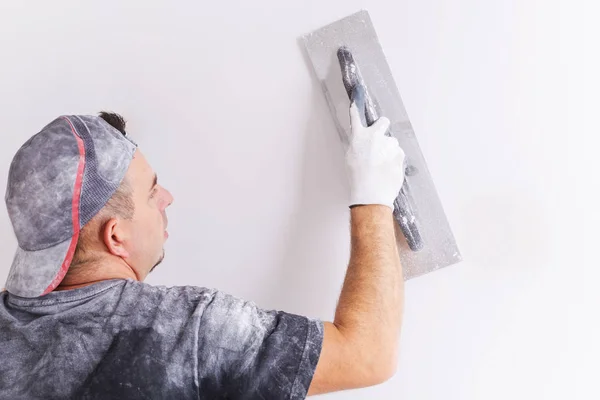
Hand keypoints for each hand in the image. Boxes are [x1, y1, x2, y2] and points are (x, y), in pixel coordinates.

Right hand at [345, 93, 405, 209]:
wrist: (371, 193)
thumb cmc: (358, 178)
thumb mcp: (350, 159)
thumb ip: (358, 146)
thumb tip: (362, 143)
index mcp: (359, 137)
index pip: (356, 117)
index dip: (356, 107)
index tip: (357, 97)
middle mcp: (375, 137)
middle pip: (383, 122)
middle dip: (383, 127)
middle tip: (380, 141)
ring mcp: (389, 145)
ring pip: (392, 142)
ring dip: (389, 149)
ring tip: (382, 165)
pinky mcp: (400, 154)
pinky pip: (398, 154)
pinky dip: (395, 159)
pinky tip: (388, 169)